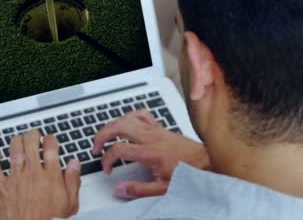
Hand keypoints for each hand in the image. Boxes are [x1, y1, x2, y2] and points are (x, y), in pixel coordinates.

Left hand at [0, 130, 81, 219]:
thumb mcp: (70, 204)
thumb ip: (73, 181)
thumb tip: (75, 164)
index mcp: (51, 176)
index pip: (51, 147)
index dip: (51, 139)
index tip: (50, 139)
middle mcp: (33, 174)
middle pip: (31, 143)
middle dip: (33, 135)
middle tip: (34, 134)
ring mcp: (16, 179)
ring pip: (14, 150)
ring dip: (16, 141)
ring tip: (18, 139)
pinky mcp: (1, 187)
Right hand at [92, 110, 209, 198]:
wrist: (207, 162)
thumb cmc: (188, 173)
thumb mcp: (162, 188)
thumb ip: (138, 189)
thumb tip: (119, 188)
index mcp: (150, 153)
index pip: (118, 149)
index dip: (107, 159)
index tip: (107, 168)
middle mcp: (151, 137)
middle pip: (118, 126)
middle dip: (102, 135)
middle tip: (96, 146)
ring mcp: (156, 130)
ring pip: (127, 117)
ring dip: (112, 124)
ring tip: (106, 135)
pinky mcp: (161, 127)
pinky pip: (142, 114)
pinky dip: (130, 116)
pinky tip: (127, 124)